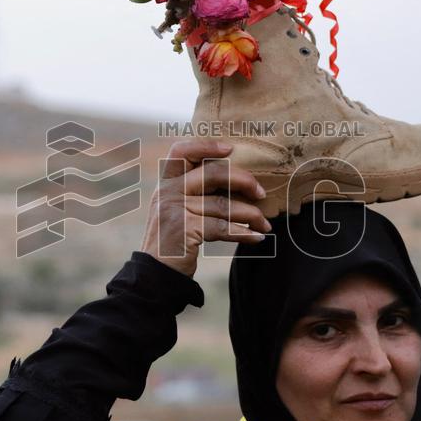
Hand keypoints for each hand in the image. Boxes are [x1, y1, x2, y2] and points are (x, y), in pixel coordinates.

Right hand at [141, 139, 271, 278]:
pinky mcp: (185, 229)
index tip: (231, 149)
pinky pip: (223, 227)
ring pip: (223, 204)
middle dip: (243, 181)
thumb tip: (237, 180)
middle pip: (213, 173)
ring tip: (264, 224)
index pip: (181, 151)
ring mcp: (175, 209)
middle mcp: (168, 192)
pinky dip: (243, 233)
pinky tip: (257, 238)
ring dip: (250, 214)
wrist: (155, 275)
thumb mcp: (175, 210)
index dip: (206, 145)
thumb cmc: (173, 242)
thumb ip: (194, 193)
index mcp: (166, 183)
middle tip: (261, 193)